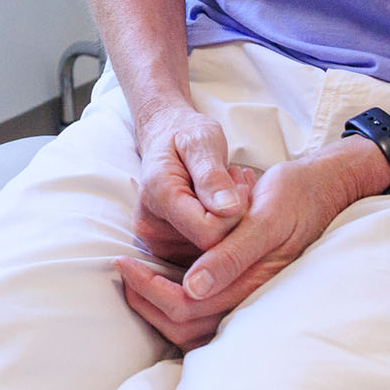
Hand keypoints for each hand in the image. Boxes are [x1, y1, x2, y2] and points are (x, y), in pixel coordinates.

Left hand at [113, 137, 387, 348]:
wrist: (320, 190)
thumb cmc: (291, 196)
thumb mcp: (262, 218)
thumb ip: (229, 256)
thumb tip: (192, 289)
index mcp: (254, 284)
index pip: (186, 306)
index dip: (149, 289)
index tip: (126, 262)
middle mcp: (252, 300)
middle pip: (185, 326)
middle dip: (147, 301)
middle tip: (124, 269)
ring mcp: (250, 298)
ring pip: (193, 327)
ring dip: (158, 307)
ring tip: (136, 279)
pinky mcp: (247, 290)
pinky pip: (206, 315)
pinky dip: (177, 303)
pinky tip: (161, 278)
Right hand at [131, 105, 250, 254]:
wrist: (164, 138)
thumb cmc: (184, 135)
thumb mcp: (202, 141)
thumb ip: (213, 175)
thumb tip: (229, 208)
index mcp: (158, 196)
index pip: (209, 232)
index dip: (235, 214)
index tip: (239, 184)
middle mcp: (150, 227)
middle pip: (210, 246)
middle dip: (233, 218)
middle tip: (236, 182)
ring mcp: (155, 241)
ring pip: (210, 253)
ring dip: (229, 224)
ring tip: (228, 191)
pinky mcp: (166, 248)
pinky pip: (204, 254)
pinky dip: (221, 232)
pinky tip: (222, 206)